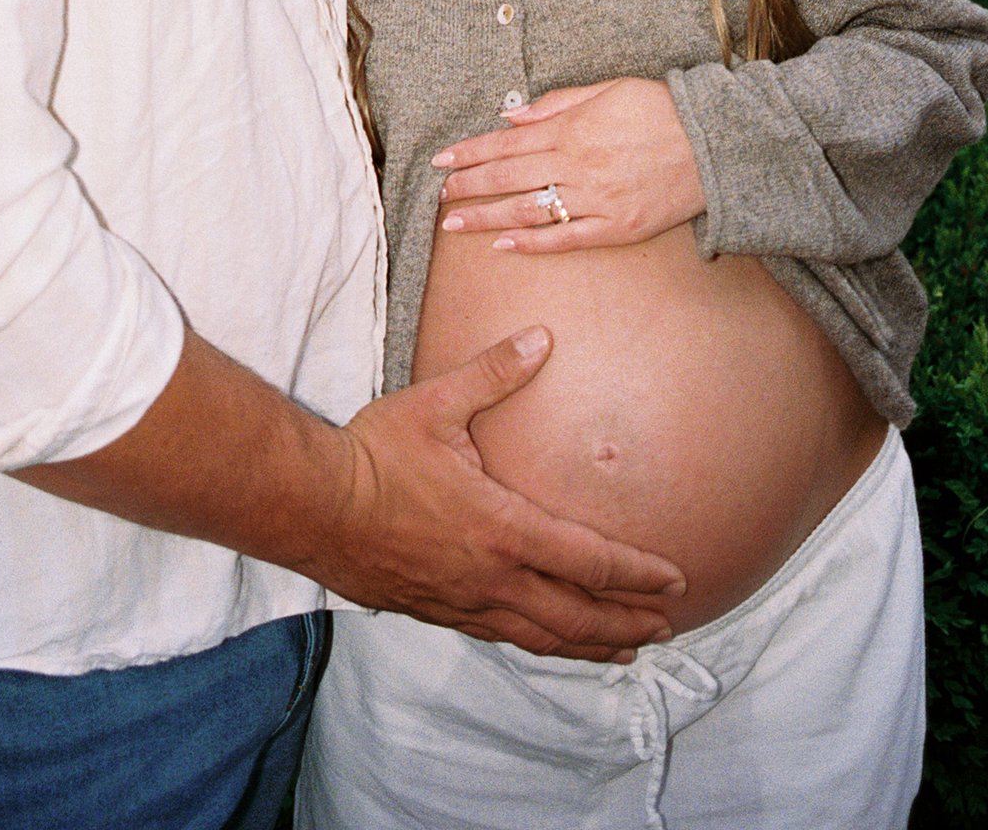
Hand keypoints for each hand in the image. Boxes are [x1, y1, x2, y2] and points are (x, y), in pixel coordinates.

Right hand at [324, 325, 684, 659]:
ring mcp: (463, 602)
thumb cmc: (374, 454)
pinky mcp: (436, 611)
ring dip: (589, 644)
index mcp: (503, 530)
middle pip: (577, 617)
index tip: (676, 580)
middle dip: (627, 623)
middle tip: (666, 626)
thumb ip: (494, 372)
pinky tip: (545, 638)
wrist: (311, 506)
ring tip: (622, 649)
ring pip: (542, 638)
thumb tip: (542, 338)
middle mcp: (492, 578)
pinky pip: (502, 636)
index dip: (638, 575)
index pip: (590, 562)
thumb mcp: (436, 403)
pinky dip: (539, 642)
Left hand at [431, 79, 704, 252]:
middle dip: (469, 186)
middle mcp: (577, 166)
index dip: (470, 153)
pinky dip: (532, 244)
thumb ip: (558, 103)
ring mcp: (597, 200)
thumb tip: (512, 118)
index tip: (441, 160)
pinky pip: (566, 239)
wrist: (716, 144)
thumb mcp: (609, 89)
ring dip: (486, 217)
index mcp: (573, 130)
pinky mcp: (617, 228)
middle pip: (509, 178)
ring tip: (455, 224)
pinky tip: (503, 246)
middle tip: (439, 194)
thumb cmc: (663, 110)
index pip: (507, 144)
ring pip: (528, 212)